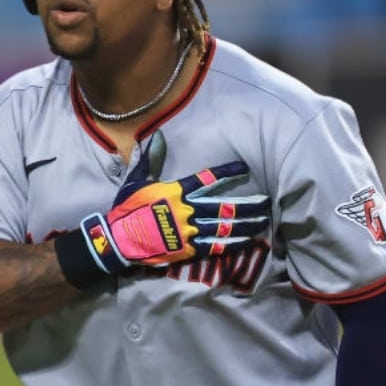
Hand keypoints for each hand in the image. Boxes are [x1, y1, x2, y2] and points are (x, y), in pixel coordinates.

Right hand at [81, 132, 268, 274]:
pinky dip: (233, 244)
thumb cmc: (127, 208)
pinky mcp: (188, 249)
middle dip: (247, 205)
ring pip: (224, 227)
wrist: (119, 239)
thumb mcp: (136, 181)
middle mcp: (186, 210)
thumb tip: (157, 136)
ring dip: (246, 224)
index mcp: (175, 192)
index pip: (206, 179)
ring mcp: (189, 231)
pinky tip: (247, 241)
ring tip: (262, 221)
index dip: (226, 173)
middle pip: (224, 207)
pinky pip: (216, 246)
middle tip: (266, 202)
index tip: (243, 168)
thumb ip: (150, 160)